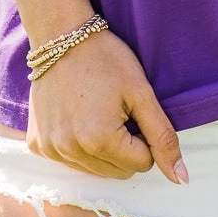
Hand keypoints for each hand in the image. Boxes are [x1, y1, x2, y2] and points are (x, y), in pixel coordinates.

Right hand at [25, 30, 188, 184]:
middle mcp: (71, 151)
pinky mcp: (37, 145)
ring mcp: (50, 150)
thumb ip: (163, 138)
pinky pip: (70, 161)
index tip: (134, 111)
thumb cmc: (106, 59)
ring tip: (97, 112)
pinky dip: (79, 146)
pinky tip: (77, 117)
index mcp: (100, 140)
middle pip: (119, 172)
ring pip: (96, 170)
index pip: (143, 164)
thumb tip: (181, 179)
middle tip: (117, 111)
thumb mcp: (141, 93)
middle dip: (126, 147)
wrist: (61, 37)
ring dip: (103, 149)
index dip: (145, 137)